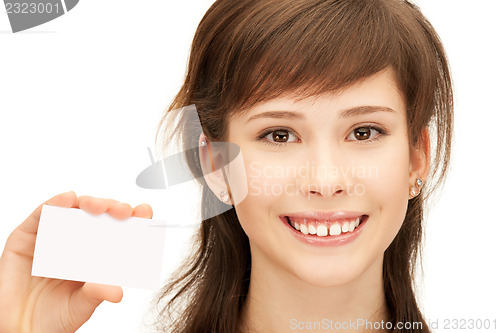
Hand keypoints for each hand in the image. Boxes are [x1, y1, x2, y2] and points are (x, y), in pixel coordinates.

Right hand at [0, 191, 152, 332]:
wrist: (20, 330)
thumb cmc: (54, 317)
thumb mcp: (81, 305)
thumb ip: (97, 293)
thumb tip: (117, 291)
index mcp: (96, 255)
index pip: (118, 230)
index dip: (132, 218)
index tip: (144, 212)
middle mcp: (76, 242)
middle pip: (98, 216)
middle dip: (112, 208)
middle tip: (123, 211)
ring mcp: (52, 237)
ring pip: (73, 210)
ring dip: (88, 203)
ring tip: (99, 207)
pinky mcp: (26, 236)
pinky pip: (42, 214)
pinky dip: (55, 203)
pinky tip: (67, 200)